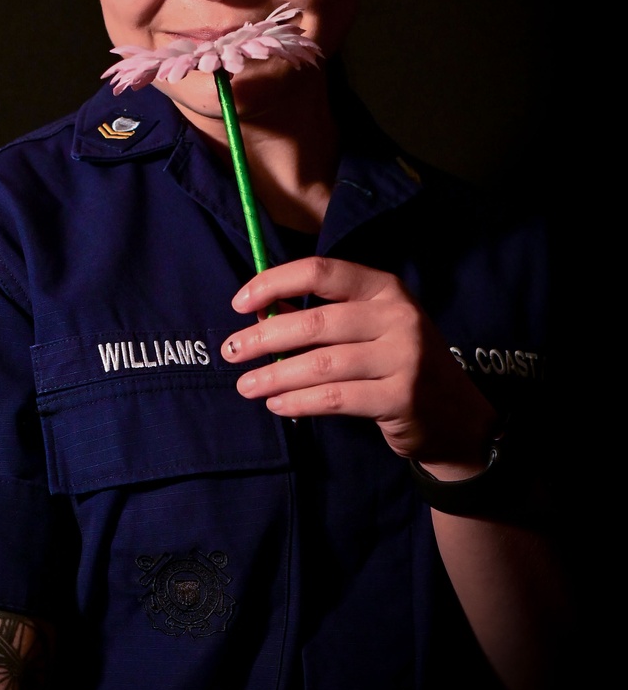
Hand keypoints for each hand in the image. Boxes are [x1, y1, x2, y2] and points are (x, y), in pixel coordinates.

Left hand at [222, 255, 498, 471]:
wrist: (457, 418)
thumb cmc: (398, 363)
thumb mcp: (369, 328)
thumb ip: (321, 316)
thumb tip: (261, 311)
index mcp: (384, 288)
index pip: (321, 271)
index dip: (274, 282)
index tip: (239, 303)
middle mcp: (398, 316)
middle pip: (316, 321)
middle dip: (264, 337)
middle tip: (231, 351)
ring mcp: (404, 356)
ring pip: (322, 364)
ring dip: (275, 375)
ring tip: (246, 385)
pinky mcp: (401, 397)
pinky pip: (336, 398)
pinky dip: (299, 401)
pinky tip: (277, 405)